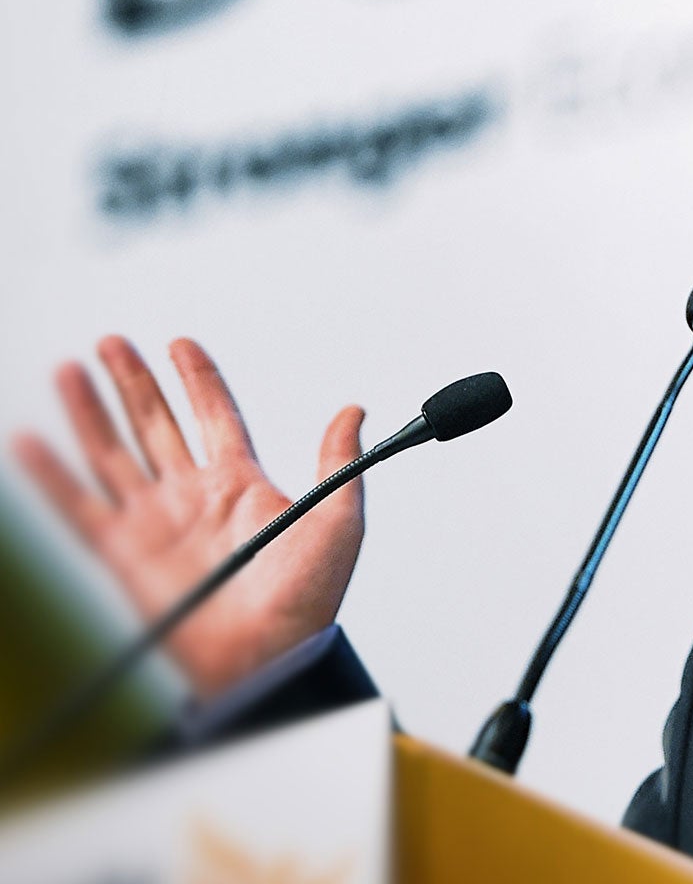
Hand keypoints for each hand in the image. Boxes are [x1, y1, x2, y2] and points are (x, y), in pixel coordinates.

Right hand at [8, 337, 366, 699]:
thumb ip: (339, 460)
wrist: (269, 656)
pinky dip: (51, 474)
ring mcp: (154, 522)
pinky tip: (31, 441)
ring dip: (91, 411)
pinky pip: (78, 505)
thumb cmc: (307, 599)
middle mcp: (191, 497)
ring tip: (73, 368)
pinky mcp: (122, 553)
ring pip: (113, 452)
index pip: (214, 415)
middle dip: (133, 382)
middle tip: (113, 342)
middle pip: (154, 424)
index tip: (181, 344)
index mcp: (241, 484)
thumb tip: (354, 410)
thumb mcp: (338, 519)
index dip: (197, 378)